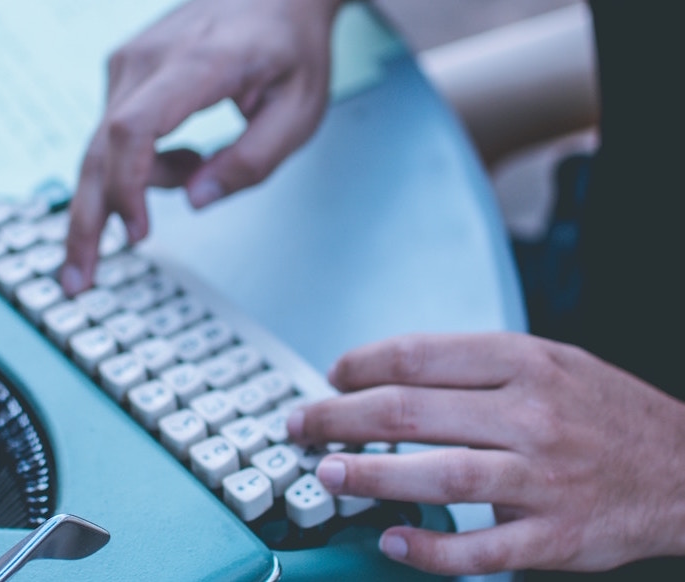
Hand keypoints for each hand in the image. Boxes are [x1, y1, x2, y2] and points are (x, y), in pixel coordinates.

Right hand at [60, 0, 349, 294]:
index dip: (127, 186)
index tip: (137, 234)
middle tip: (76, 280)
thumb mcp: (299, 110)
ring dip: (129, 193)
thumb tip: (196, 201)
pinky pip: (116, 136)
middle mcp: (148, 60)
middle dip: (85, 221)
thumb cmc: (291, 44)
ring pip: (103, 148)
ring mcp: (129, 63)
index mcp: (199, 64)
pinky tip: (186, 157)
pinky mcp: (124, 72)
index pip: (135, 129)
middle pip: (98, 148)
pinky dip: (140, 168)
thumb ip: (252, 161)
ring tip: (195, 172)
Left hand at [287, 332, 684, 575]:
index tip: (331, 377)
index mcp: (525, 363)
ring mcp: (542, 479)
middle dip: (340, 417)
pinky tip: (389, 540)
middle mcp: (530, 415)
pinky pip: (480, 548)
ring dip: (370, 475)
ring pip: (438, 475)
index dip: (360, 365)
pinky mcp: (553, 536)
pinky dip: (429, 548)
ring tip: (326, 474)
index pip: (418, 356)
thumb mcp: (550, 362)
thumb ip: (475, 366)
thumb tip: (389, 373)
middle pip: (411, 410)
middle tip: (300, 425)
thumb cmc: (604, 413)